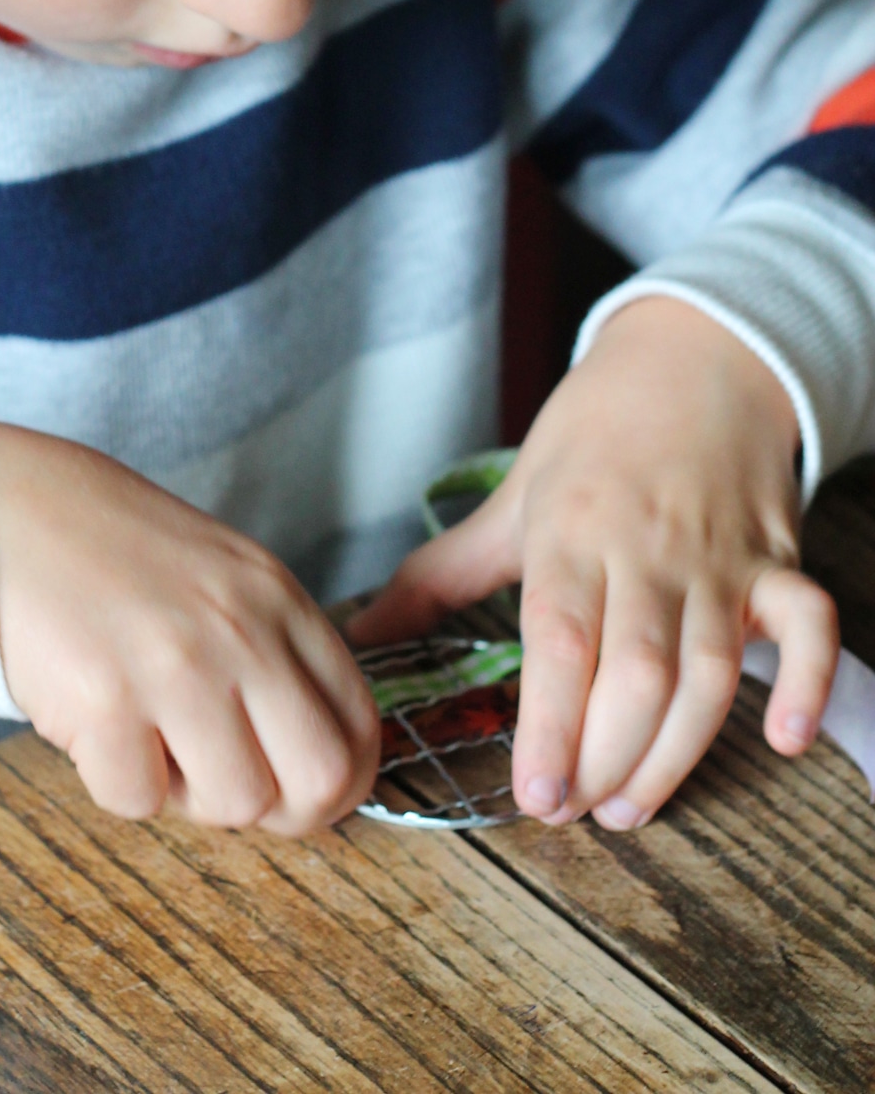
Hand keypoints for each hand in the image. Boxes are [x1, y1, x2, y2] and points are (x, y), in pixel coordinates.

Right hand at [0, 416, 379, 833]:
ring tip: (149, 738)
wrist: (3, 510)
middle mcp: (240, 630)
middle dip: (281, 812)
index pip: (359, 724)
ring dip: (188, 795)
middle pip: (321, 780)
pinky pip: (138, 800)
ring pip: (234, 805)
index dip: (338, 782)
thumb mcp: (220, 575)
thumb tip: (317, 767)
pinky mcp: (104, 702)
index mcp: (276, 597)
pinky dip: (115, 782)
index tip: (298, 790)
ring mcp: (175, 666)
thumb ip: (272, 652)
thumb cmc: (110, 552)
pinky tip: (95, 724)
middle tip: (227, 787)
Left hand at [347, 298, 839, 828]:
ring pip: (710, 671)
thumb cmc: (593, 433)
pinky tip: (784, 741)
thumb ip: (439, 575)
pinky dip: (806, 683)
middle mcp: (645, 550)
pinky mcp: (778, 561)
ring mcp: (720, 559)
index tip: (533, 796)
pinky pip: (808, 625)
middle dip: (604, 758)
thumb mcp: (512, 496)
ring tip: (630, 807)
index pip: (560, 641)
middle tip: (571, 812)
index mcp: (570, 532)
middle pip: (636, 674)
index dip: (551, 727)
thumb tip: (361, 636)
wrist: (693, 358)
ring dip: (675, 753)